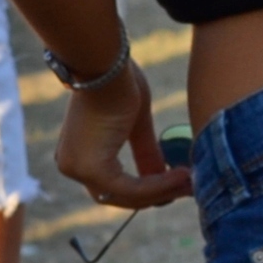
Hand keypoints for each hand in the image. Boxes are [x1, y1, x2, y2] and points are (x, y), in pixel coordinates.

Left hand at [52, 63, 192, 211]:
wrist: (104, 65)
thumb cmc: (117, 84)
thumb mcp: (134, 125)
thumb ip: (145, 153)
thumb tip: (167, 177)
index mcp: (77, 156)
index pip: (113, 187)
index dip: (147, 190)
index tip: (178, 184)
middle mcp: (71, 167)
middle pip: (119, 196)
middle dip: (156, 195)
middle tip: (189, 187)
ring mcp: (79, 170)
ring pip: (127, 195)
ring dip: (163, 191)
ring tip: (191, 182)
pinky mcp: (93, 169)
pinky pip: (131, 188)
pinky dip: (159, 186)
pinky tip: (183, 177)